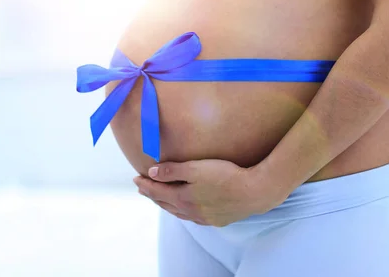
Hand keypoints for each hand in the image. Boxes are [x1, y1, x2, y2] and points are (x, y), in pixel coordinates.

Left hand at [133, 159, 285, 226]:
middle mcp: (190, 211)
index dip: (145, 184)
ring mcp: (204, 218)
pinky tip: (185, 209)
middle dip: (152, 194)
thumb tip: (151, 173)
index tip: (135, 178)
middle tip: (142, 187)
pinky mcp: (217, 220)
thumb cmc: (225, 175)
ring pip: (178, 212)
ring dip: (166, 204)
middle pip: (165, 203)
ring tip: (159, 198)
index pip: (157, 191)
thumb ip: (172, 171)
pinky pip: (192, 217)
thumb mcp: (196, 168)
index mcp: (183, 198)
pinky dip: (182, 211)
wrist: (253, 192)